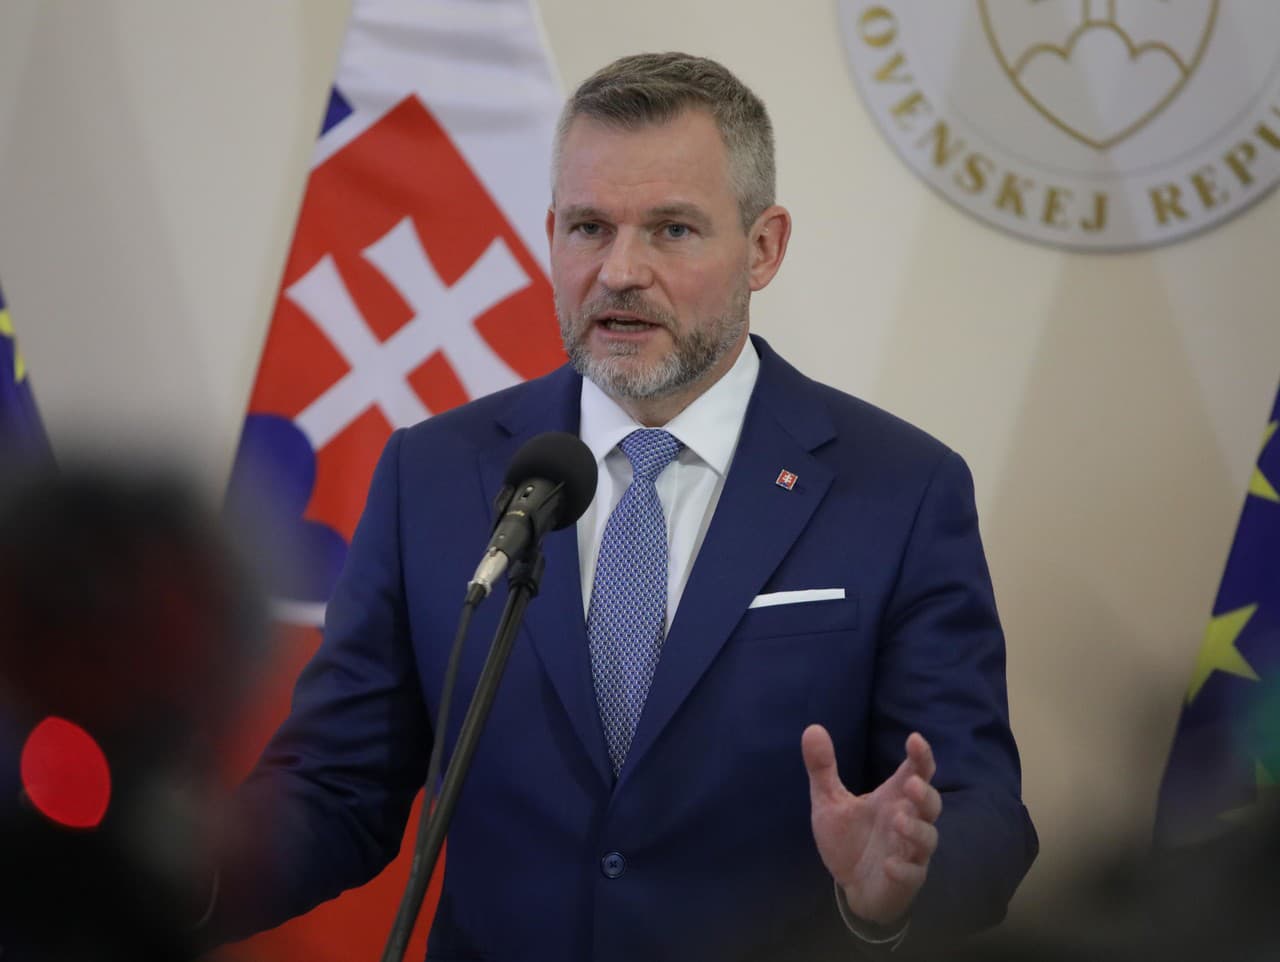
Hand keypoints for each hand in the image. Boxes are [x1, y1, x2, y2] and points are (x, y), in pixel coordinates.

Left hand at [802, 726, 940, 926]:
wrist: (850, 884)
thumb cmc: (848, 838)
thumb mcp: (828, 801)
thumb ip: (823, 768)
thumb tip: (812, 728)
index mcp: (892, 798)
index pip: (916, 772)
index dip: (921, 756)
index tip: (914, 739)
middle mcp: (907, 821)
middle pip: (931, 804)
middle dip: (924, 794)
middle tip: (910, 784)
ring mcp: (909, 851)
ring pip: (927, 838)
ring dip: (916, 829)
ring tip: (897, 821)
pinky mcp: (905, 878)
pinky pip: (912, 873)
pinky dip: (903, 868)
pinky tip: (889, 864)